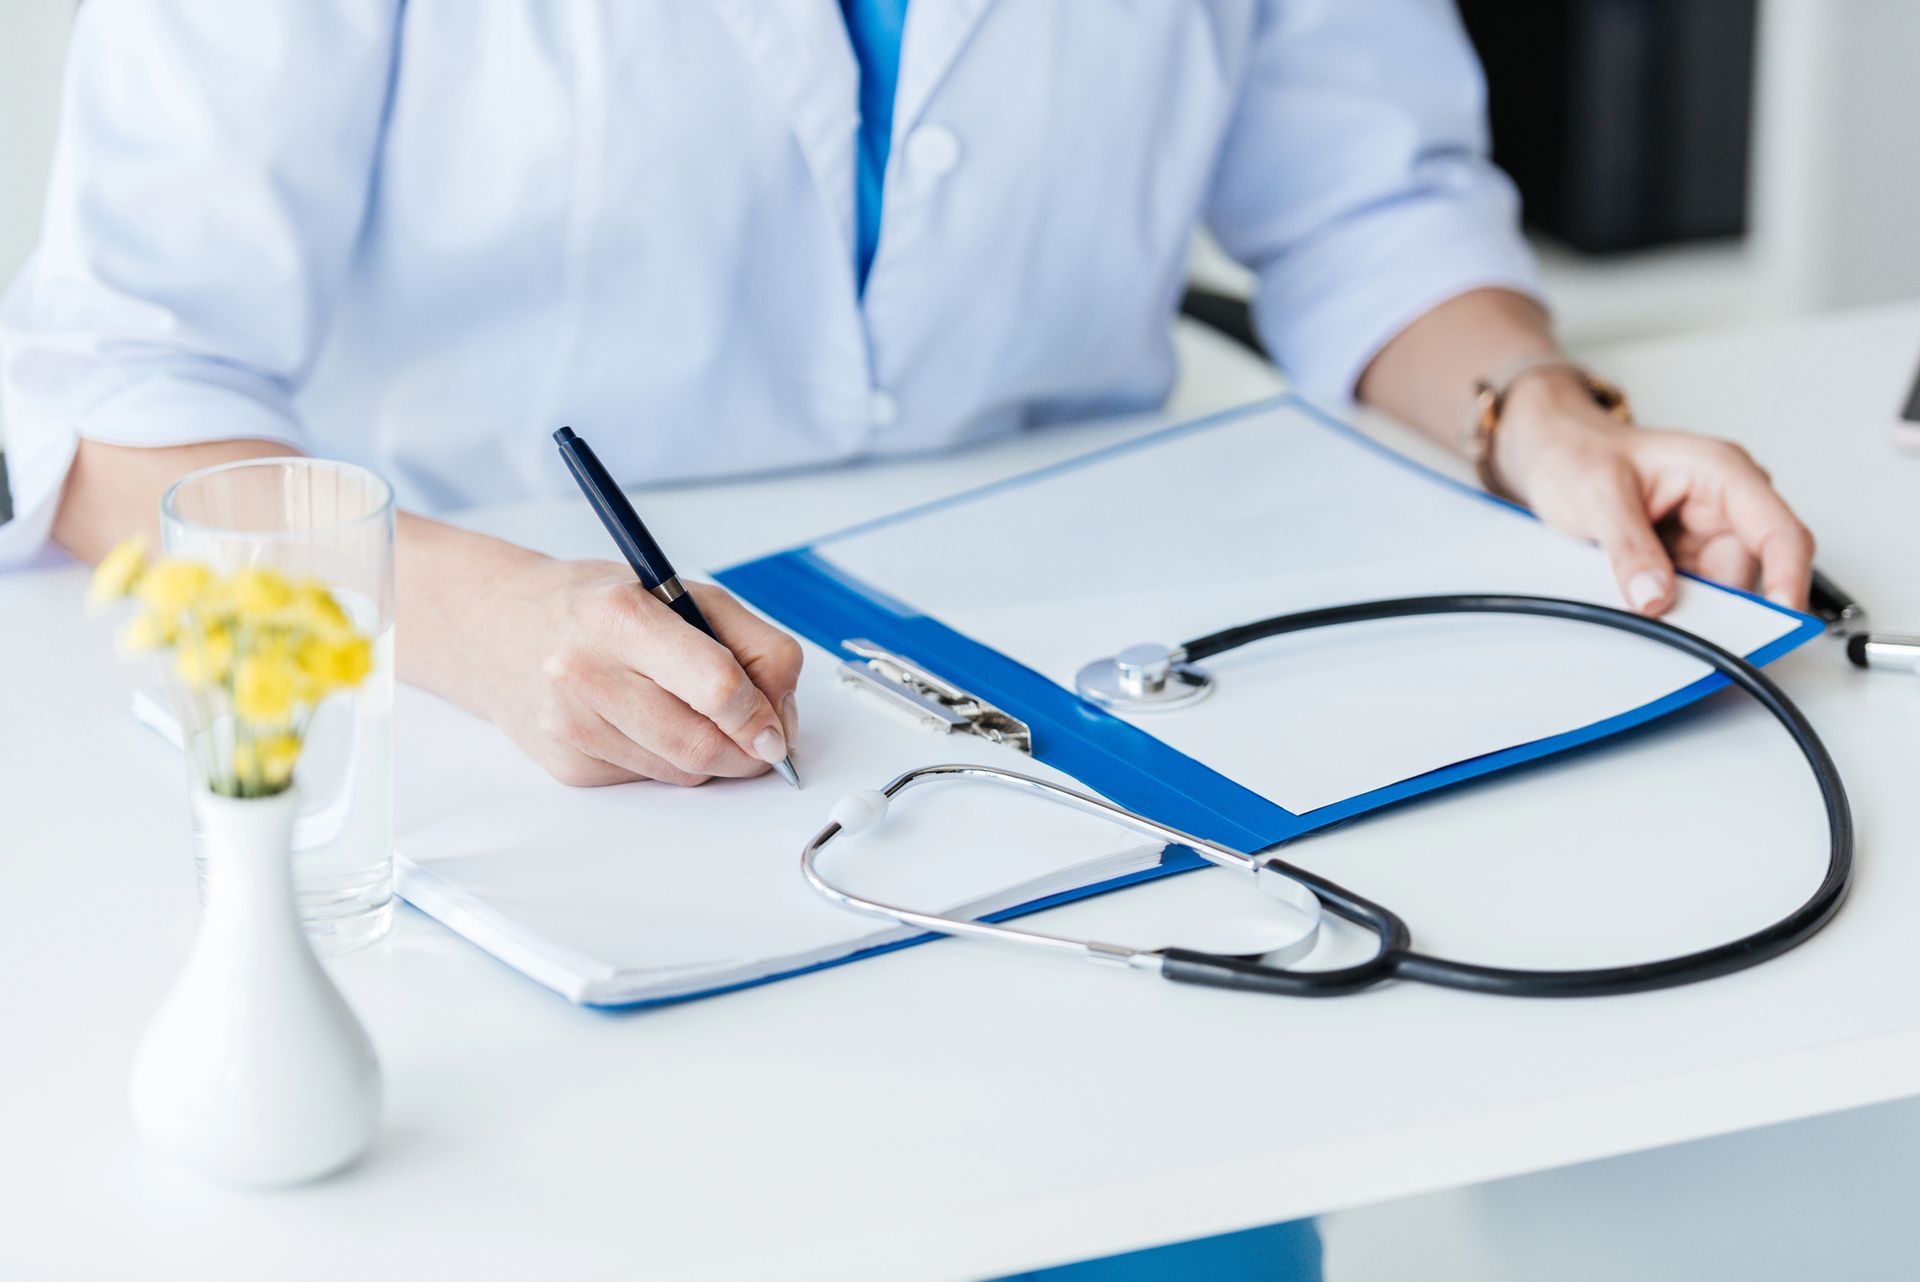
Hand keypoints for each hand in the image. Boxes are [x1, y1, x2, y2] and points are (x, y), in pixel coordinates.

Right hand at [477, 557, 802, 786]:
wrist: (499, 630)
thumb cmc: (600, 608)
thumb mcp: (684, 595)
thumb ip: (753, 644)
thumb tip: (782, 716)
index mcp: (621, 616)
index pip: (716, 686)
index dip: (760, 715)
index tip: (777, 728)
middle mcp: (585, 672)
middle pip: (702, 745)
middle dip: (747, 752)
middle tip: (761, 741)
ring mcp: (570, 726)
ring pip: (682, 772)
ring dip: (711, 757)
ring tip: (696, 715)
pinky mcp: (567, 766)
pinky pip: (650, 780)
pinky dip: (669, 761)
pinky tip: (645, 723)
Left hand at [1493, 375, 1815, 615]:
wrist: (1551, 452)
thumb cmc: (1578, 453)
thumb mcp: (1597, 495)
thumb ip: (1628, 547)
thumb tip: (1655, 598)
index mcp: (1722, 473)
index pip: (1780, 533)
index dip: (1788, 581)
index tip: (1781, 622)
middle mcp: (1725, 504)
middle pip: (1748, 574)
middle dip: (1719, 608)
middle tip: (1675, 625)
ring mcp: (1705, 534)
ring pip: (1718, 592)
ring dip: (1687, 608)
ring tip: (1638, 599)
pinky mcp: (1682, 558)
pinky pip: (1689, 595)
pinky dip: (1669, 606)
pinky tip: (1637, 600)